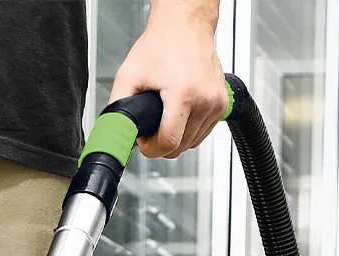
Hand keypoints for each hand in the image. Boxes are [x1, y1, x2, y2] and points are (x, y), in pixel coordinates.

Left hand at [110, 0, 224, 159]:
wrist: (184, 25)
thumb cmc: (161, 44)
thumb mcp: (128, 75)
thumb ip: (119, 108)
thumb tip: (116, 134)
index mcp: (184, 93)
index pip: (168, 143)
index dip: (151, 148)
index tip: (144, 141)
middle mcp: (205, 100)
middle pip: (180, 147)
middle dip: (161, 143)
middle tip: (151, 124)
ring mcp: (216, 103)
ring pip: (192, 144)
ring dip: (176, 137)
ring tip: (165, 116)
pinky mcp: (223, 105)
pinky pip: (202, 133)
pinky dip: (189, 130)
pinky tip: (180, 113)